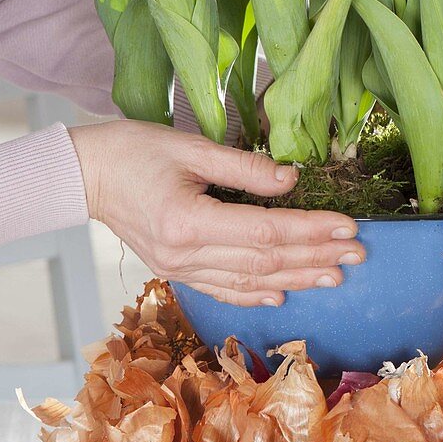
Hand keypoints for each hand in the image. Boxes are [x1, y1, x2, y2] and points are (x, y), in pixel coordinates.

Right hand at [69, 121, 364, 306]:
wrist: (85, 176)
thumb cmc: (133, 151)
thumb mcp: (190, 147)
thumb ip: (244, 167)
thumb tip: (292, 180)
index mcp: (188, 220)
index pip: (265, 232)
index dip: (310, 231)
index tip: (348, 227)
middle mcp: (185, 253)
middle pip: (265, 261)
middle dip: (316, 257)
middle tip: (357, 254)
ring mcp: (179, 268)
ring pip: (249, 280)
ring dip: (296, 279)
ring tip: (334, 276)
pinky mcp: (175, 270)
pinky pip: (222, 289)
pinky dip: (254, 294)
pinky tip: (281, 294)